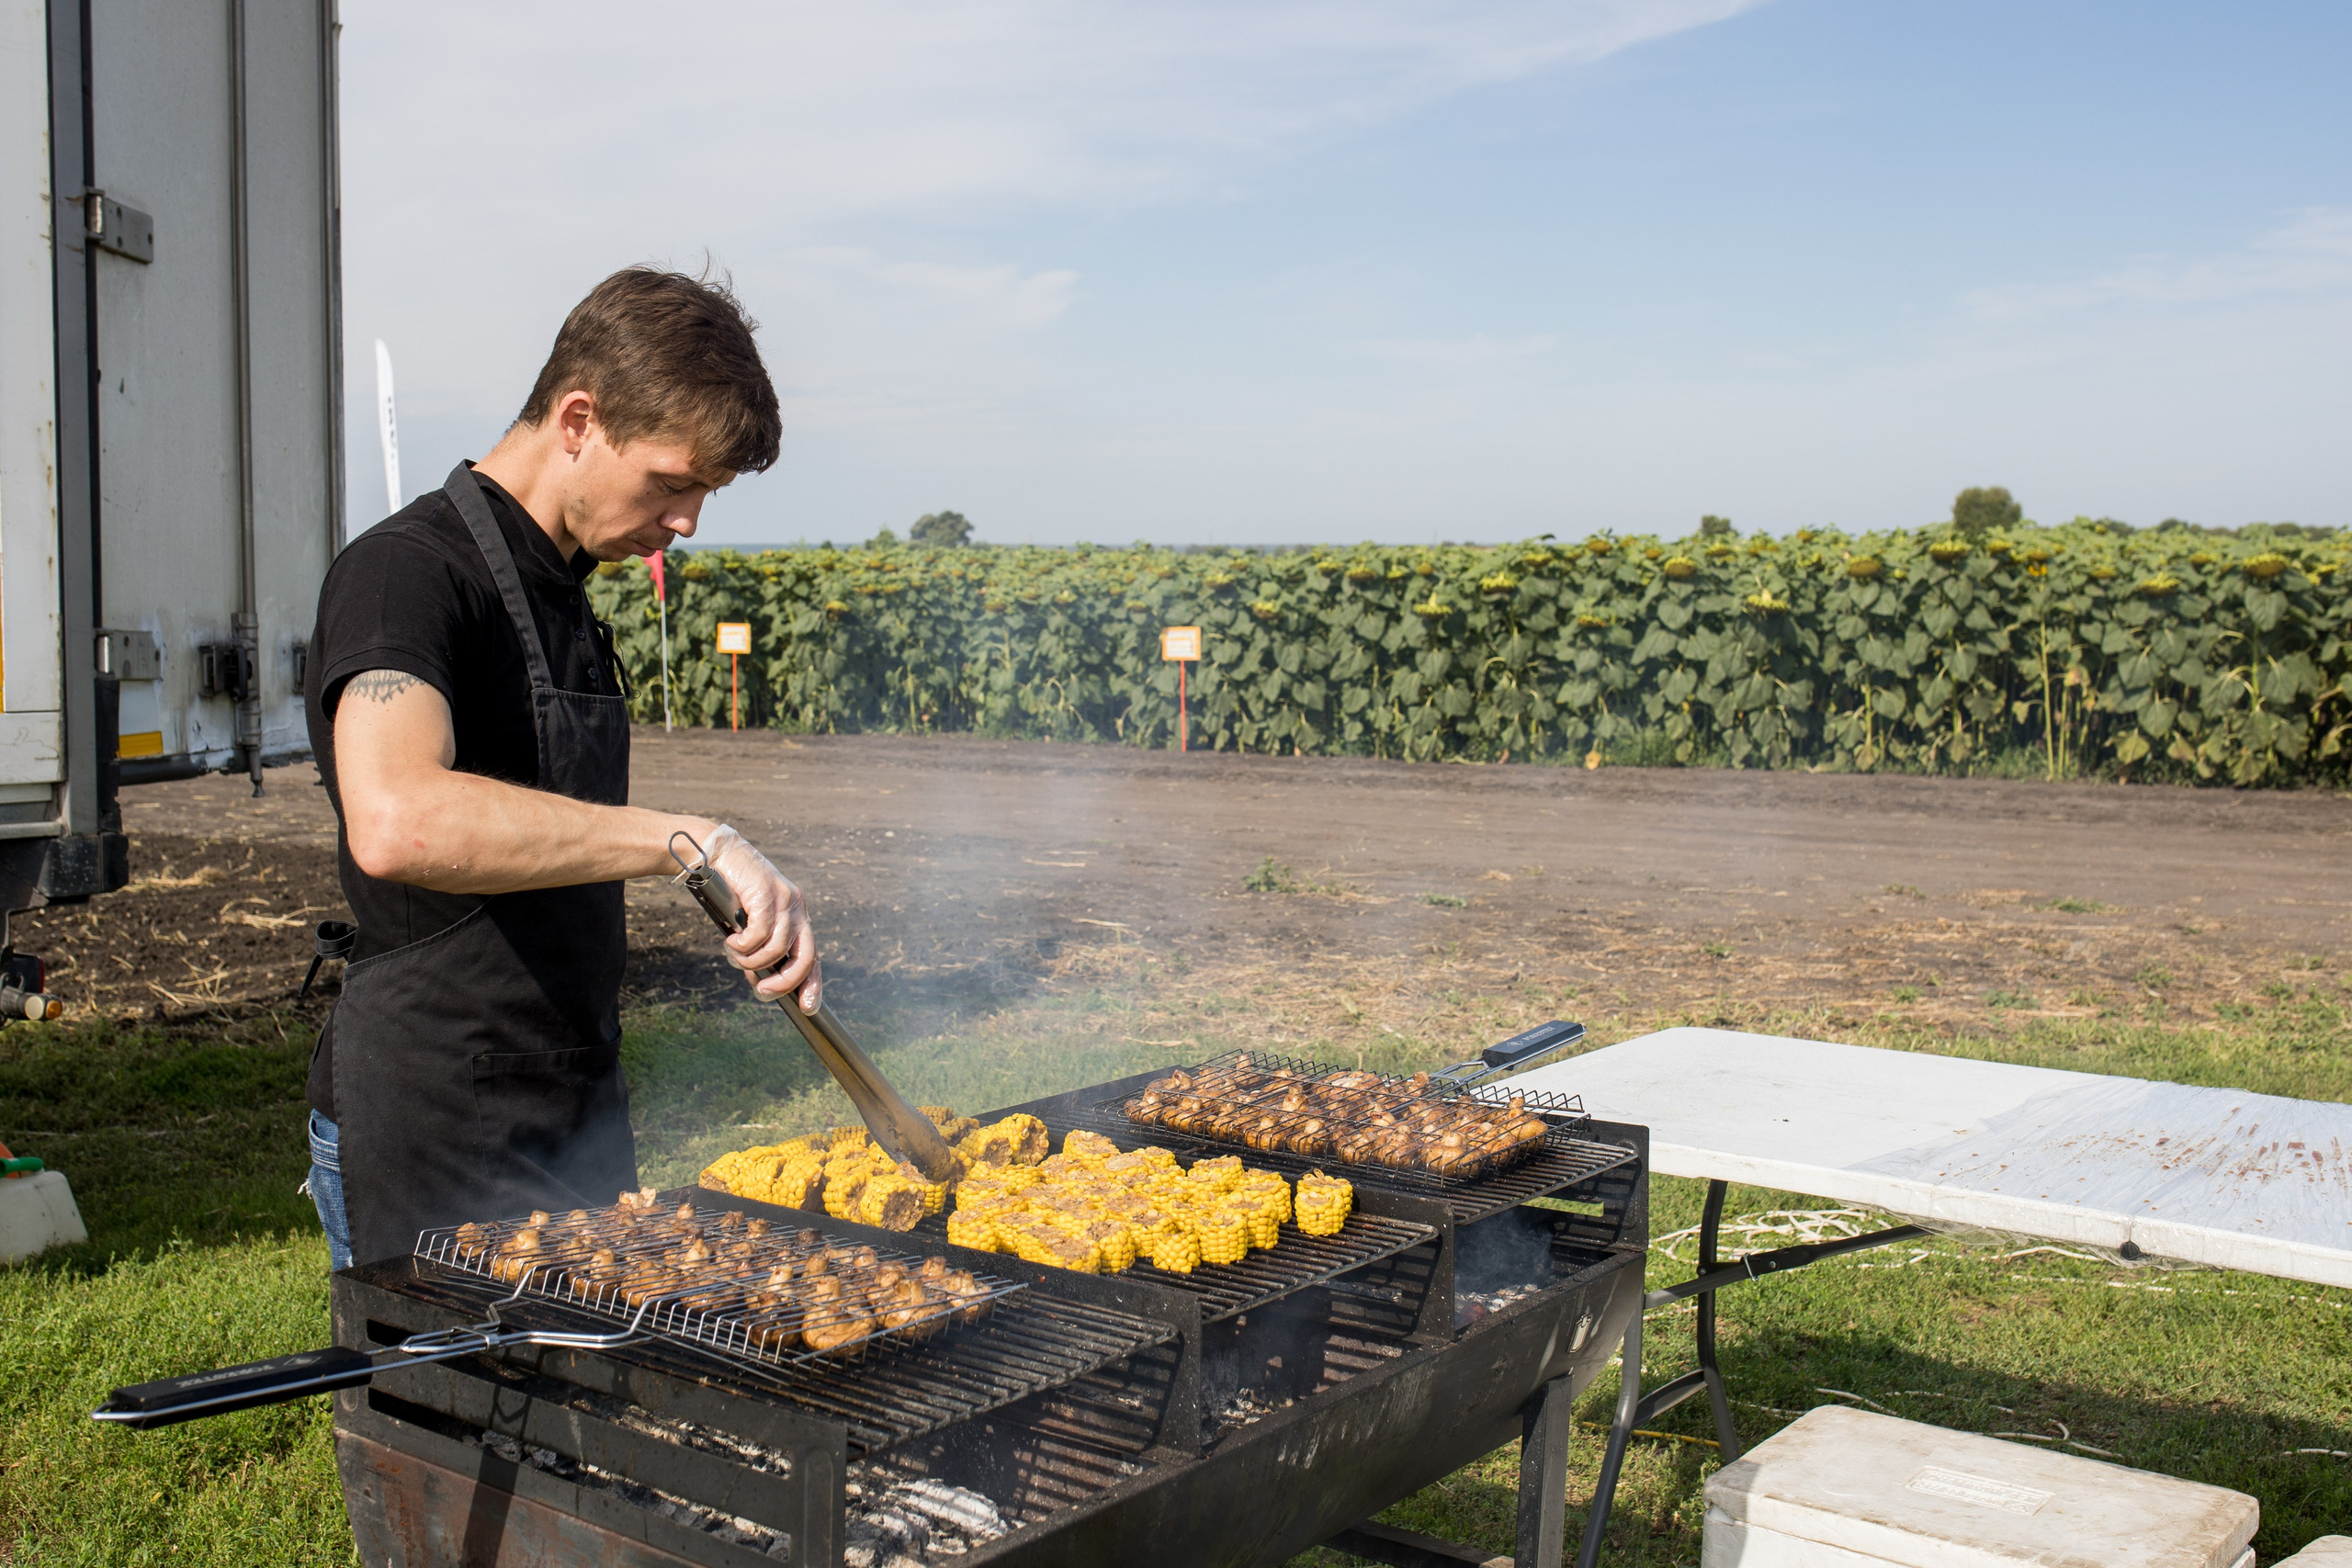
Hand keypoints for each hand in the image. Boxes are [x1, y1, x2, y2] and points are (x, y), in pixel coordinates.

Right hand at [702, 824, 821, 1011]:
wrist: (714, 853)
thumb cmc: (729, 891)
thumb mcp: (747, 925)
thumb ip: (757, 950)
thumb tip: (758, 982)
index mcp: (796, 914)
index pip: (812, 954)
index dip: (812, 983)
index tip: (807, 1007)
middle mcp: (796, 906)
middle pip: (805, 955)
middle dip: (785, 981)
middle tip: (762, 991)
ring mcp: (784, 898)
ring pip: (777, 948)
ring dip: (752, 961)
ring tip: (735, 954)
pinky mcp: (766, 893)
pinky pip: (760, 934)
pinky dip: (744, 945)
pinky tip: (732, 940)